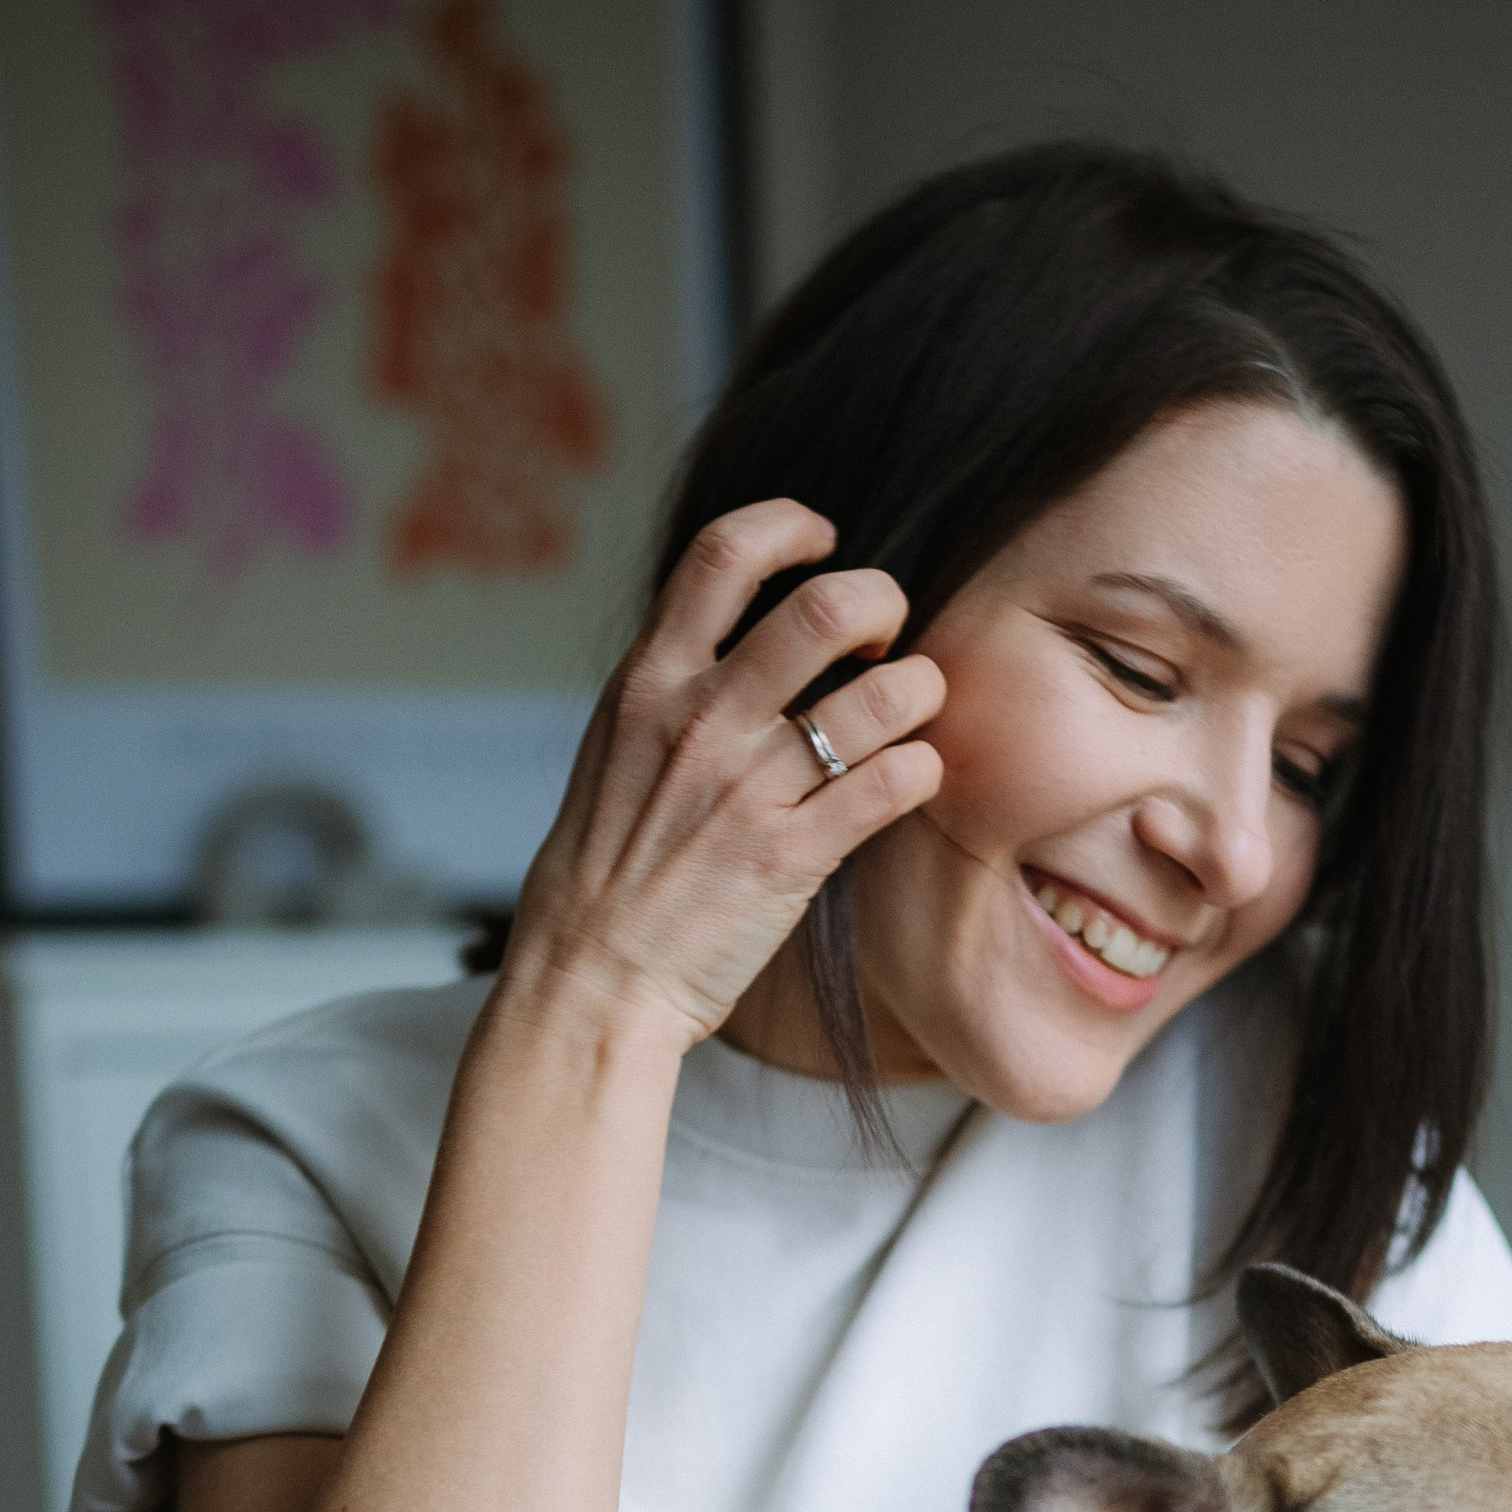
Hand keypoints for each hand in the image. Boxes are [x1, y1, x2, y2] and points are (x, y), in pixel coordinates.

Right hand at [503, 497, 944, 1047]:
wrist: (588, 985)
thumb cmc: (602, 876)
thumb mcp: (613, 752)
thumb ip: (672, 691)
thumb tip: (732, 640)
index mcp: (648, 682)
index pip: (724, 552)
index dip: (791, 526)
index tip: (824, 541)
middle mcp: (702, 721)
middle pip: (829, 606)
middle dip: (883, 604)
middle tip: (885, 638)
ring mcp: (751, 789)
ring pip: (887, 695)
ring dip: (922, 692)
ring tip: (909, 713)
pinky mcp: (793, 858)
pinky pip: (897, 783)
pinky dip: (923, 770)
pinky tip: (910, 781)